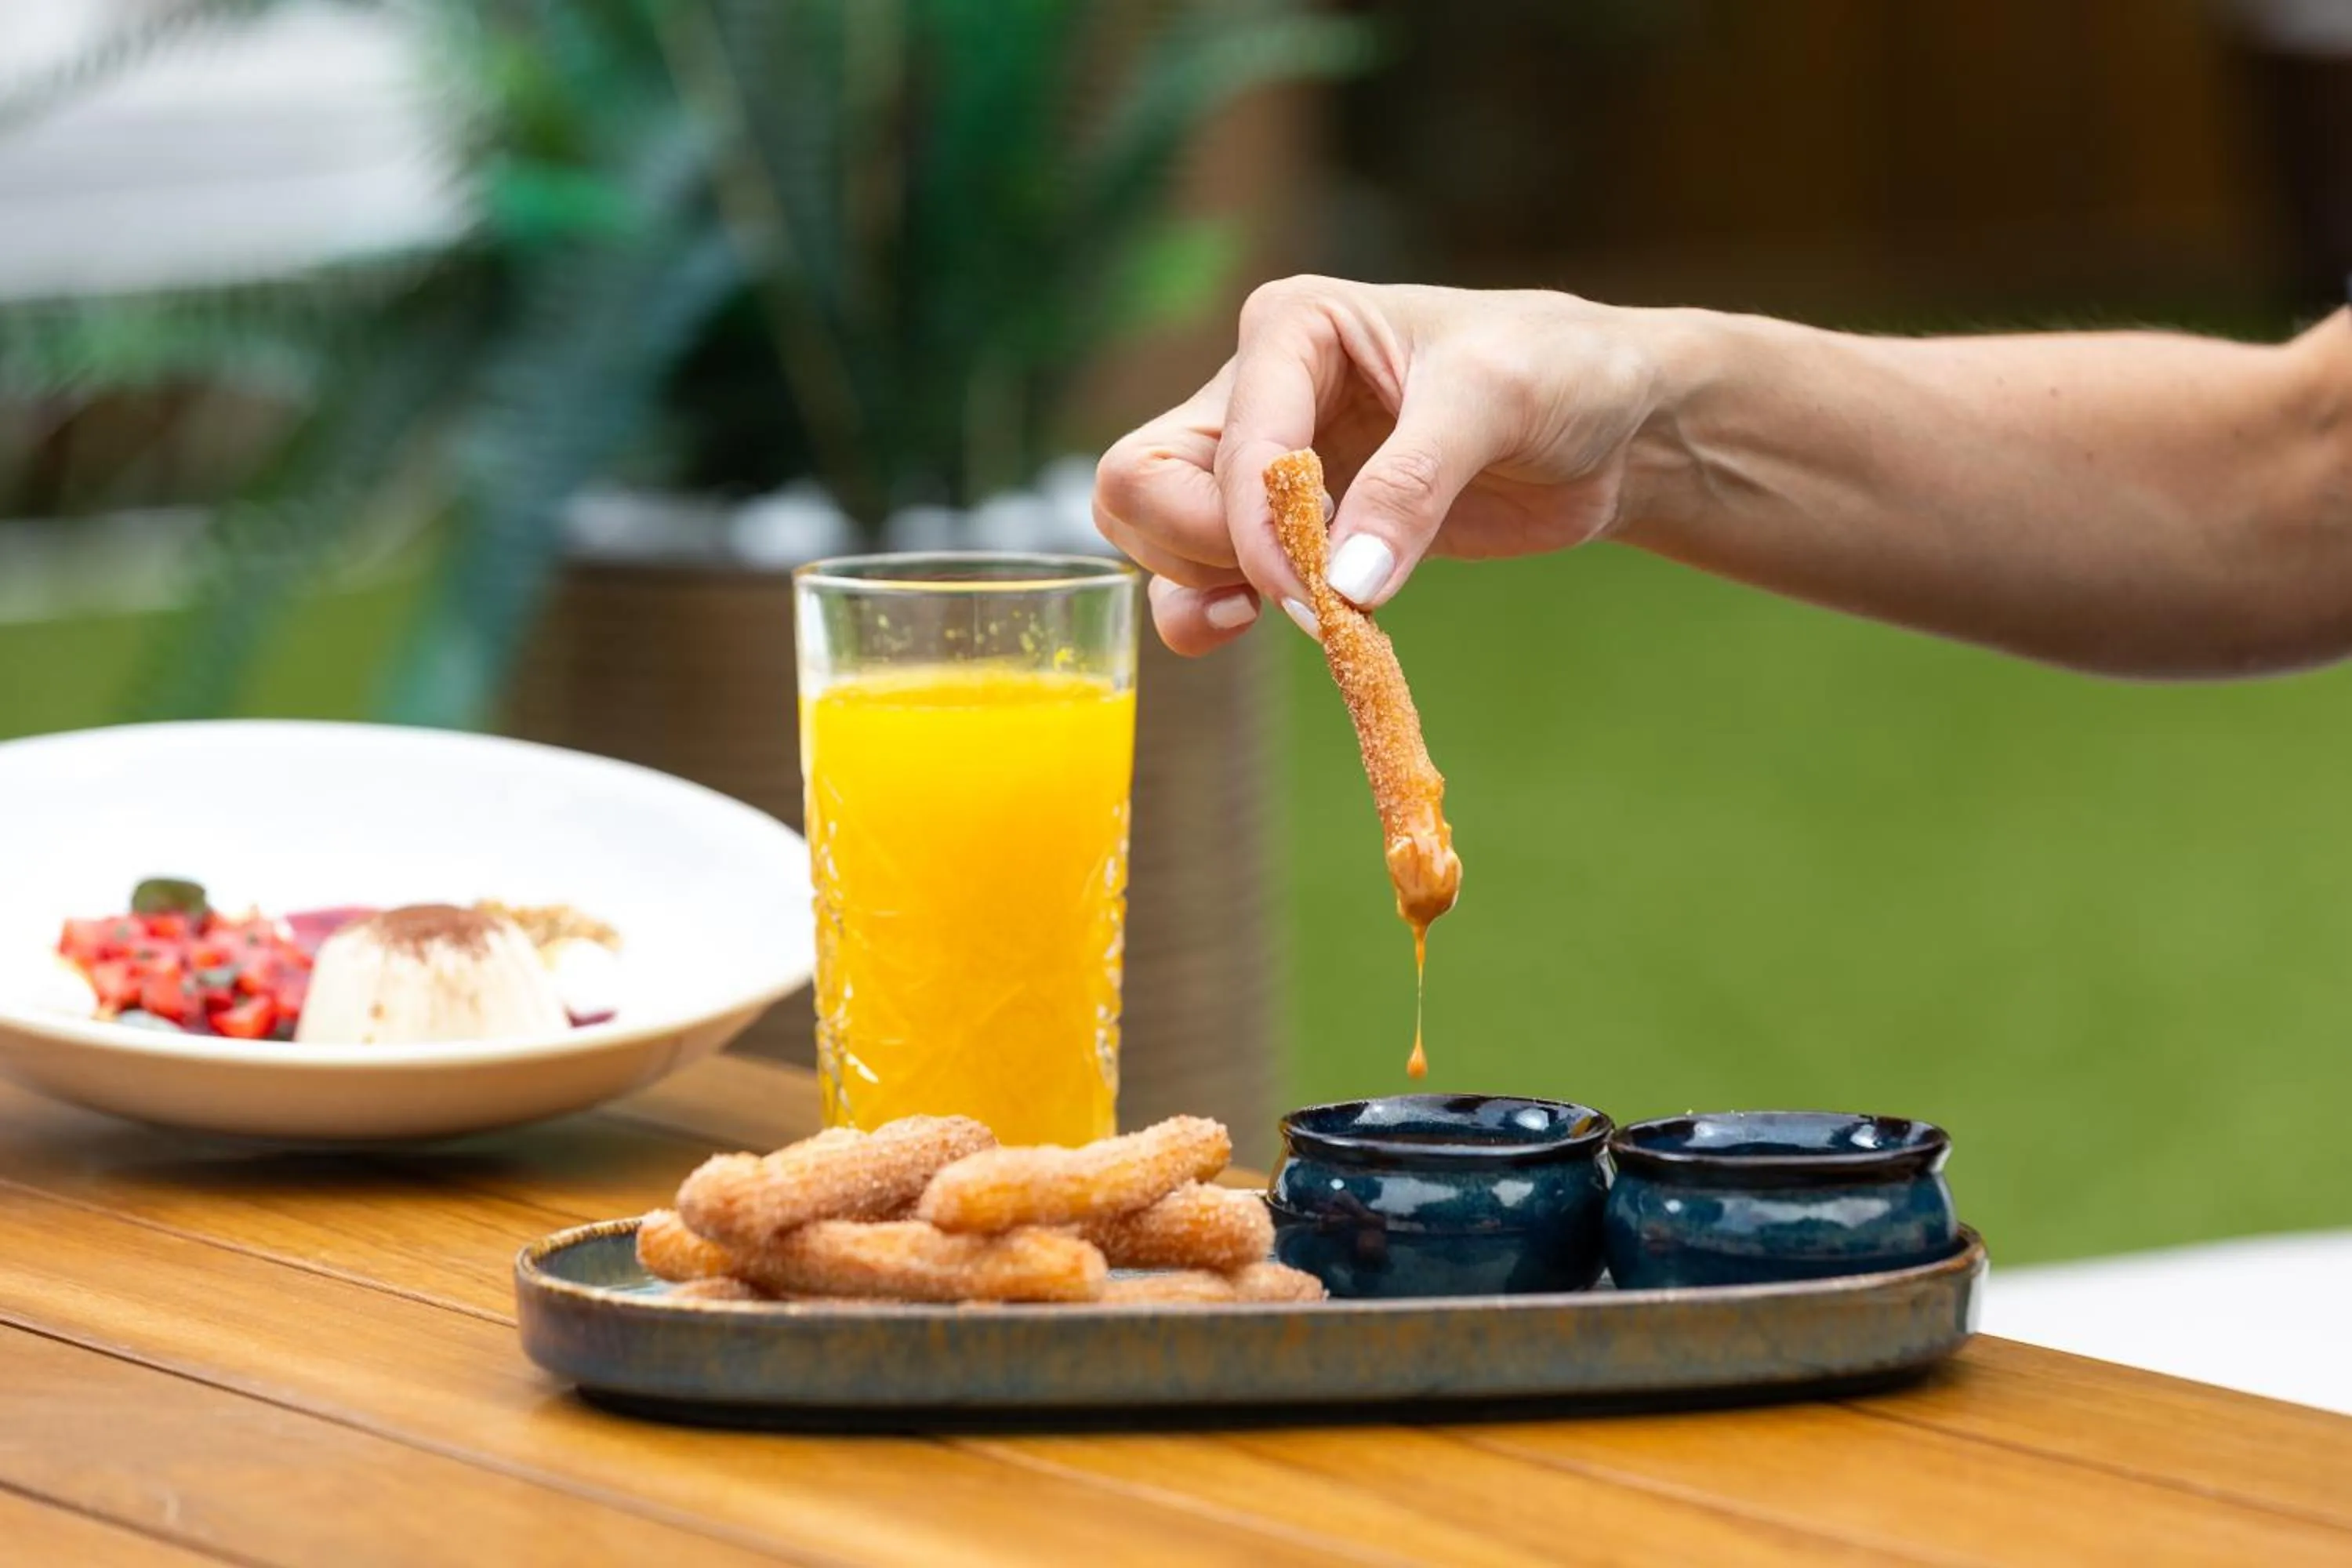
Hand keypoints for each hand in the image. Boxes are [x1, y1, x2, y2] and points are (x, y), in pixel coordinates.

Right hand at [1093, 277, 1671, 652]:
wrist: (1611, 423)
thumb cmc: (1560, 373)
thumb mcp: (1496, 401)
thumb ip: (1415, 485)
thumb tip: (1343, 586)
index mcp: (1293, 328)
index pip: (1227, 443)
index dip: (1256, 527)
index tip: (1316, 589)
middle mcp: (1258, 388)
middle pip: (1145, 479)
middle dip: (1201, 548)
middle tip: (1290, 593)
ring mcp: (1262, 461)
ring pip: (1152, 529)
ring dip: (1193, 586)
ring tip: (1270, 617)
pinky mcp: (1286, 526)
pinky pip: (1200, 574)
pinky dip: (1210, 611)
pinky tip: (1264, 625)